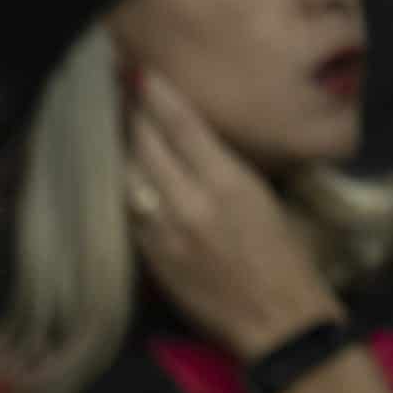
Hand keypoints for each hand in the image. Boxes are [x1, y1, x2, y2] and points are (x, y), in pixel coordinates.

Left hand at [126, 66, 345, 361]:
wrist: (276, 320)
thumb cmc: (284, 258)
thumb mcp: (263, 199)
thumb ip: (223, 170)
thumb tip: (192, 141)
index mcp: (228, 183)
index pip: (182, 126)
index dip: (155, 95)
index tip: (138, 72)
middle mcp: (190, 202)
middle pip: (145, 145)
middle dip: (129, 114)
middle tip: (114, 87)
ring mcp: (163, 231)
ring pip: (128, 176)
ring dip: (118, 148)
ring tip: (108, 124)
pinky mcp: (149, 257)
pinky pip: (127, 211)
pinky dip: (122, 188)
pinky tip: (114, 173)